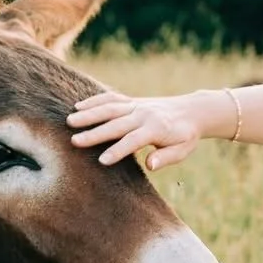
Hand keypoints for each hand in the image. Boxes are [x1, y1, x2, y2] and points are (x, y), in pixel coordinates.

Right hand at [67, 90, 210, 168]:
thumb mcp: (182, 150)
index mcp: (156, 129)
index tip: (102, 161)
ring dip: (89, 113)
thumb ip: (166, 157)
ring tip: (70, 121)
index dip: (118, 150)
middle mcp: (144, 114)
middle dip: (95, 133)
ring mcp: (136, 105)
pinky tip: (78, 105)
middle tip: (74, 141)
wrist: (192, 110)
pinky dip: (94, 100)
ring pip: (110, 108)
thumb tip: (150, 165)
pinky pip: (111, 98)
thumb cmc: (185, 136)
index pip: (133, 140)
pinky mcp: (132, 101)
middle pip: (116, 124)